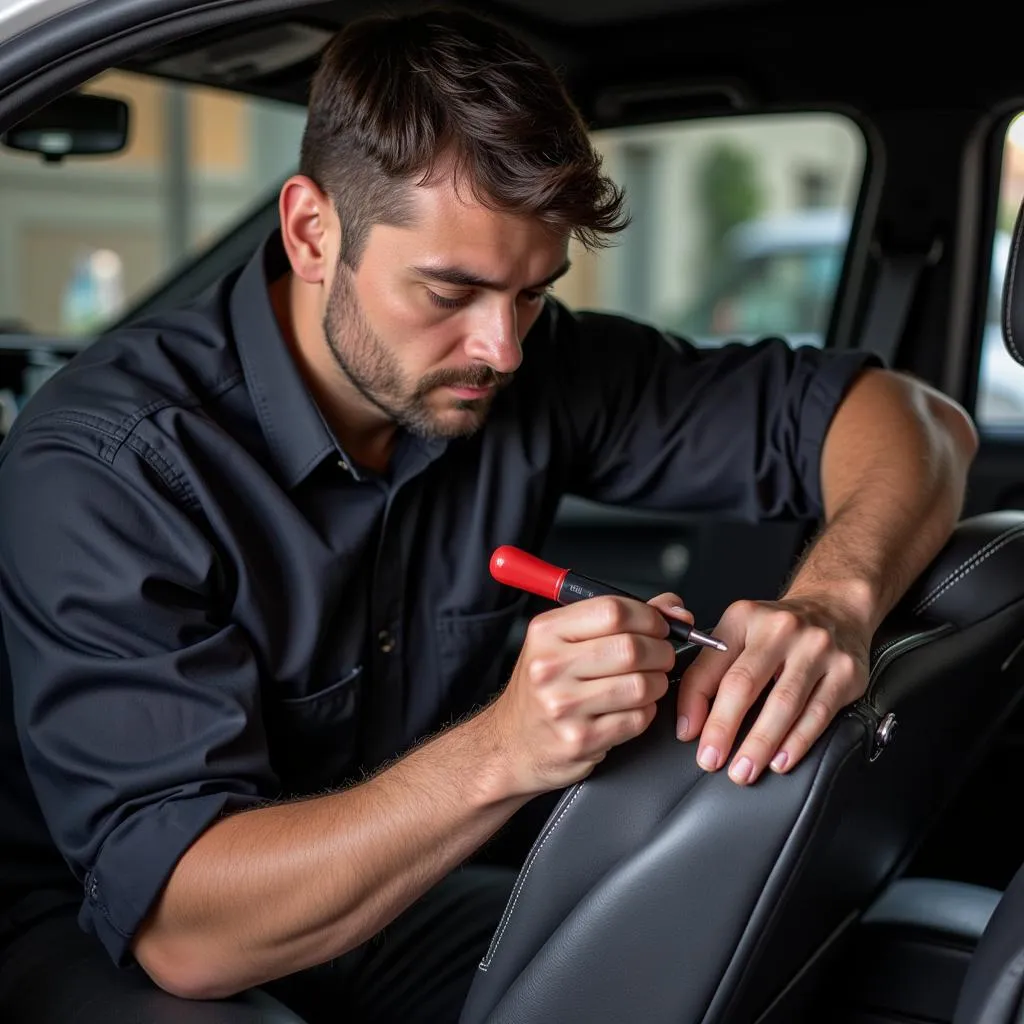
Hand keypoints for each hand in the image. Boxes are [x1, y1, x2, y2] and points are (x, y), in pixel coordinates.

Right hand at [489, 593, 690, 795]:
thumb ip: (619, 618)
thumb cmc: (545, 688)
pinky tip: (630, 709)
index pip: (613, 610)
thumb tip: (674, 607)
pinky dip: (646, 712)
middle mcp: (550, 666)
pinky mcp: (580, 740)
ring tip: (646, 684)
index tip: (659, 626)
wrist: (511, 743)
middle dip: (660, 652)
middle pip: (632, 647)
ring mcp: (564, 706)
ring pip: (641, 685)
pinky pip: (637, 719)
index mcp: (546, 632)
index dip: (649, 616)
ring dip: (657, 684)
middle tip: (660, 657)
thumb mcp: (566, 641)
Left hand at [675, 595, 870, 784]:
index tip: (687, 734)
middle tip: (710, 759)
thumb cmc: (780, 629)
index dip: (694, 702)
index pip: (711, 664)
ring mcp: (817, 649)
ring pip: (783, 704)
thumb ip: (712, 668)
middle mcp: (781, 629)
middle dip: (724, 728)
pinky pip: (817, 714)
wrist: (836, 607)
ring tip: (744, 769)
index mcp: (745, 617)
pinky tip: (781, 760)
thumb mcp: (741, 631)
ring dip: (760, 744)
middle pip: (745, 684)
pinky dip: (797, 742)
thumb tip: (690, 721)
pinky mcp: (846, 672)